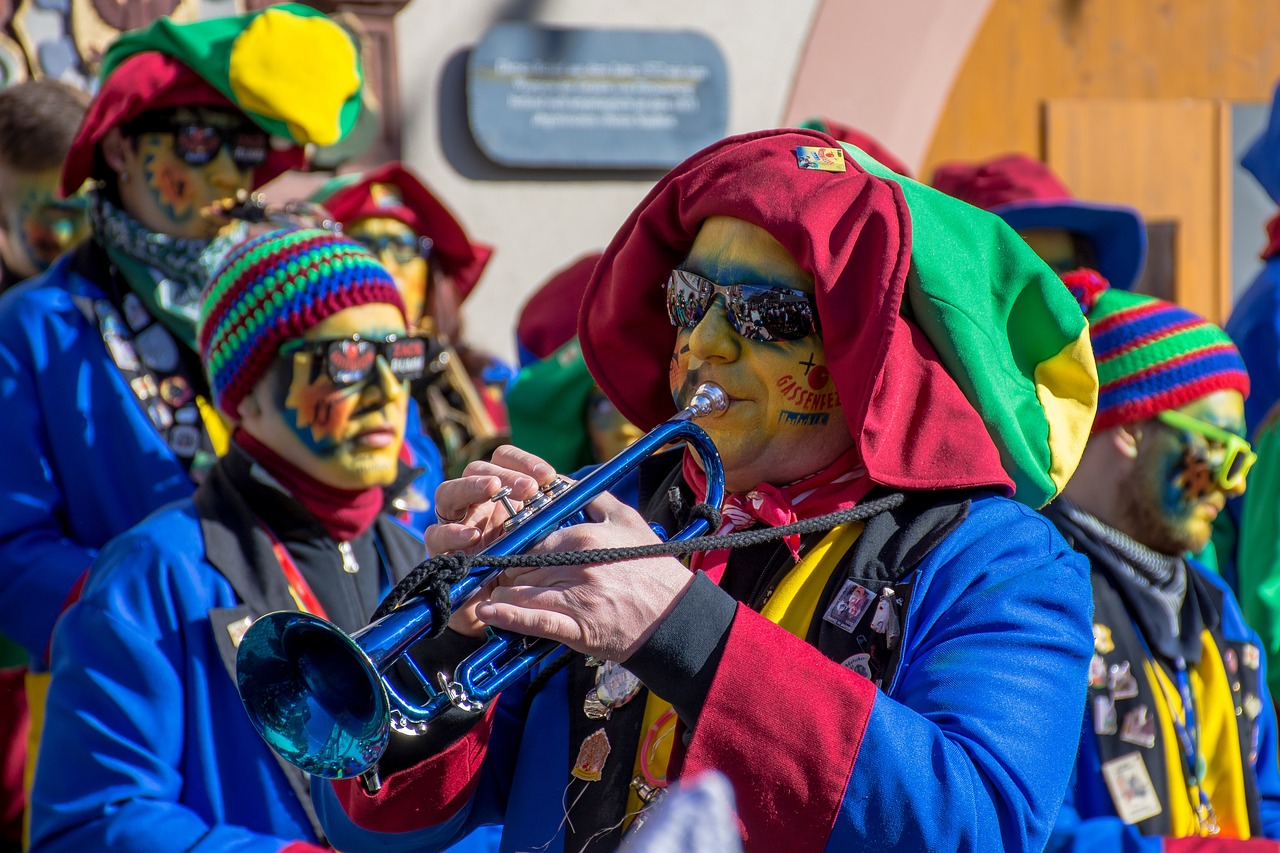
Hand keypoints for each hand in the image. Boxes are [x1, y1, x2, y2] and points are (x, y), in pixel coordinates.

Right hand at [427, 446, 558, 636]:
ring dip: (471, 487)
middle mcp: (474, 504)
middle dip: (501, 473)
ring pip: (448, 493)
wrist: (505, 611)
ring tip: (493, 490)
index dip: (522, 461)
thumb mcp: (543, 538)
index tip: (547, 476)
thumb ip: (551, 514)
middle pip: (475, 469)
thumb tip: (576, 491)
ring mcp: (454, 525)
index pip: (503, 460)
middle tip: (527, 489)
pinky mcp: (440, 552)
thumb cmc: (527, 569)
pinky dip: (452, 533)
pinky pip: (436, 535)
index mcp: (500, 494)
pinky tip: (471, 536)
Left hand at [475, 489, 694, 661]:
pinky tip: (488, 614)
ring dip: (502, 594)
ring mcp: (575, 598)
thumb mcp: (627, 520)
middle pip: (520, 566)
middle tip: (498, 578)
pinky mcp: (577, 628)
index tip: (508, 554)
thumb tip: (563, 481)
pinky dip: (507, 617)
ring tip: (493, 596)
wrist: (676, 616)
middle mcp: (575, 564)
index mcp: (583, 536)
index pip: (530, 539)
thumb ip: (592, 497)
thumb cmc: (652, 567)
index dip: (515, 549)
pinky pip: (533, 621)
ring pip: (520, 591)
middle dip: (506, 573)